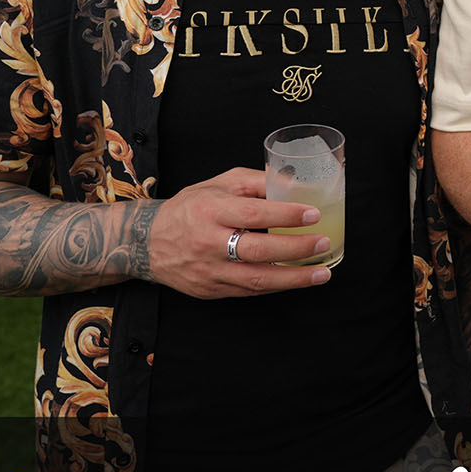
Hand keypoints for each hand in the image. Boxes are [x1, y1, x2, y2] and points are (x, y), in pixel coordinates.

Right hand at [145, 168, 332, 297]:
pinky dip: (276, 286)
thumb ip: (255, 182)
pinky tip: (297, 280)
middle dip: (296, 248)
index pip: (252, 213)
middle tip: (323, 242)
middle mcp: (209, 242)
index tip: (313, 213)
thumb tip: (294, 182)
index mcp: (211, 210)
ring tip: (322, 273)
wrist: (147, 243)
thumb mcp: (219, 184)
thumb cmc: (190, 208)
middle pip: (258, 250)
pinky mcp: (210, 290)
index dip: (285, 214)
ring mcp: (209, 270)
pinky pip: (249, 290)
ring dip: (294, 278)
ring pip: (256, 278)